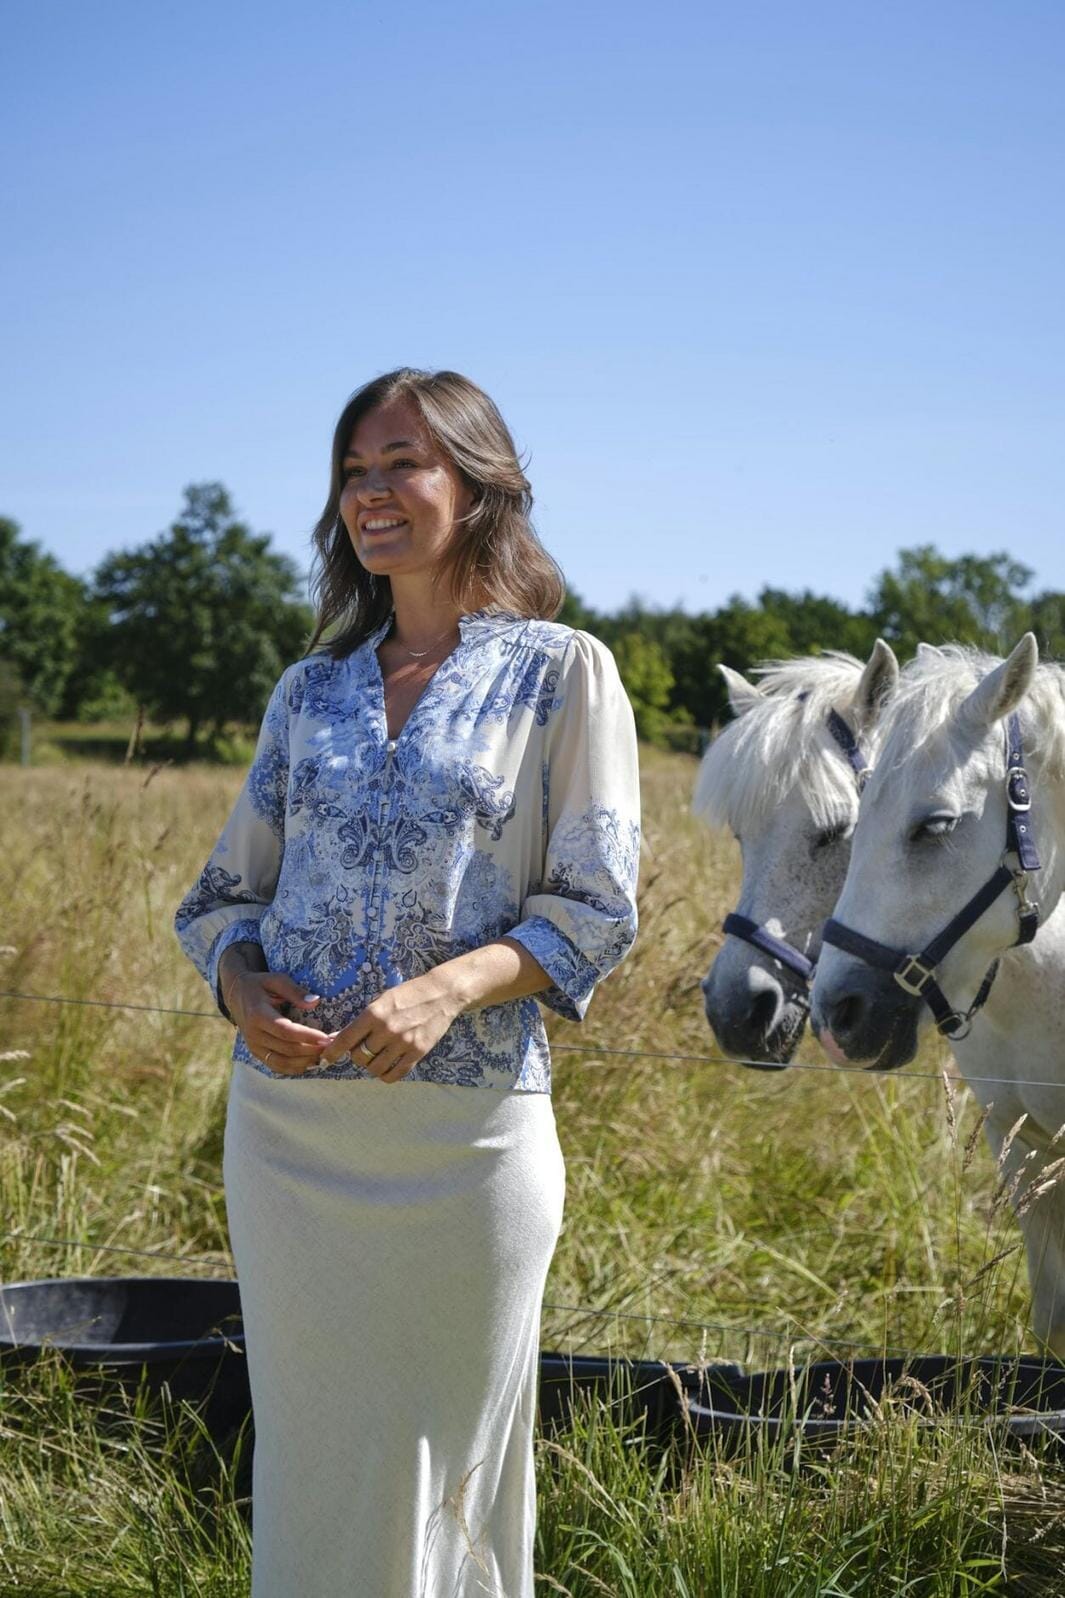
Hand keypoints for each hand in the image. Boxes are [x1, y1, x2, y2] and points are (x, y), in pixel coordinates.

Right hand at [223, 969, 330, 1075]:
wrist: (237, 995)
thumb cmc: (260, 985)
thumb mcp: (276, 980)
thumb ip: (295, 991)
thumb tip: (315, 1002)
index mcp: (258, 1015)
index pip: (285, 1031)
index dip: (307, 1036)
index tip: (326, 1037)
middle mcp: (254, 1034)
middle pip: (286, 1049)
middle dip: (311, 1050)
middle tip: (332, 1047)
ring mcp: (254, 1046)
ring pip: (282, 1062)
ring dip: (305, 1062)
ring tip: (325, 1056)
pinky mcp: (257, 1053)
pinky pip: (276, 1066)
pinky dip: (294, 1068)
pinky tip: (310, 1063)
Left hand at [317, 974, 462, 1080]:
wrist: (441, 994)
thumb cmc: (408, 994)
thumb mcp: (382, 1000)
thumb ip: (363, 1020)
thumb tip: (339, 1038)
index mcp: (374, 1014)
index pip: (346, 1039)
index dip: (332, 1052)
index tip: (325, 1059)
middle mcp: (387, 1030)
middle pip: (359, 1057)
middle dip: (357, 1055)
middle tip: (362, 1049)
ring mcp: (403, 1043)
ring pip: (375, 1068)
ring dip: (371, 1066)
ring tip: (376, 1058)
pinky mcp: (418, 1052)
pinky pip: (396, 1074)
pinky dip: (387, 1075)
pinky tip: (387, 1068)